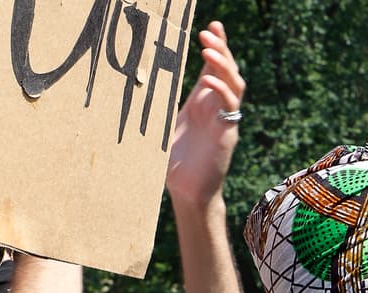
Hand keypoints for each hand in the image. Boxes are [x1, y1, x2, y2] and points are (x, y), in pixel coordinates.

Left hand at [165, 22, 245, 205]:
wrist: (187, 192)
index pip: (215, 68)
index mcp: (202, 103)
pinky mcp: (227, 135)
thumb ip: (159, 105)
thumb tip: (132, 83)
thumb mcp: (162, 125)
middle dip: (221, 49)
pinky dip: (221, 90)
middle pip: (229, 71)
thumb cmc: (173, 162)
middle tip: (209, 32)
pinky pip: (230, 107)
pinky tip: (208, 79)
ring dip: (224, 65)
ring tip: (209, 50)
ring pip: (235, 85)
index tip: (212, 26)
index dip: (217, 46)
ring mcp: (225, 121)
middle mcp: (217, 109)